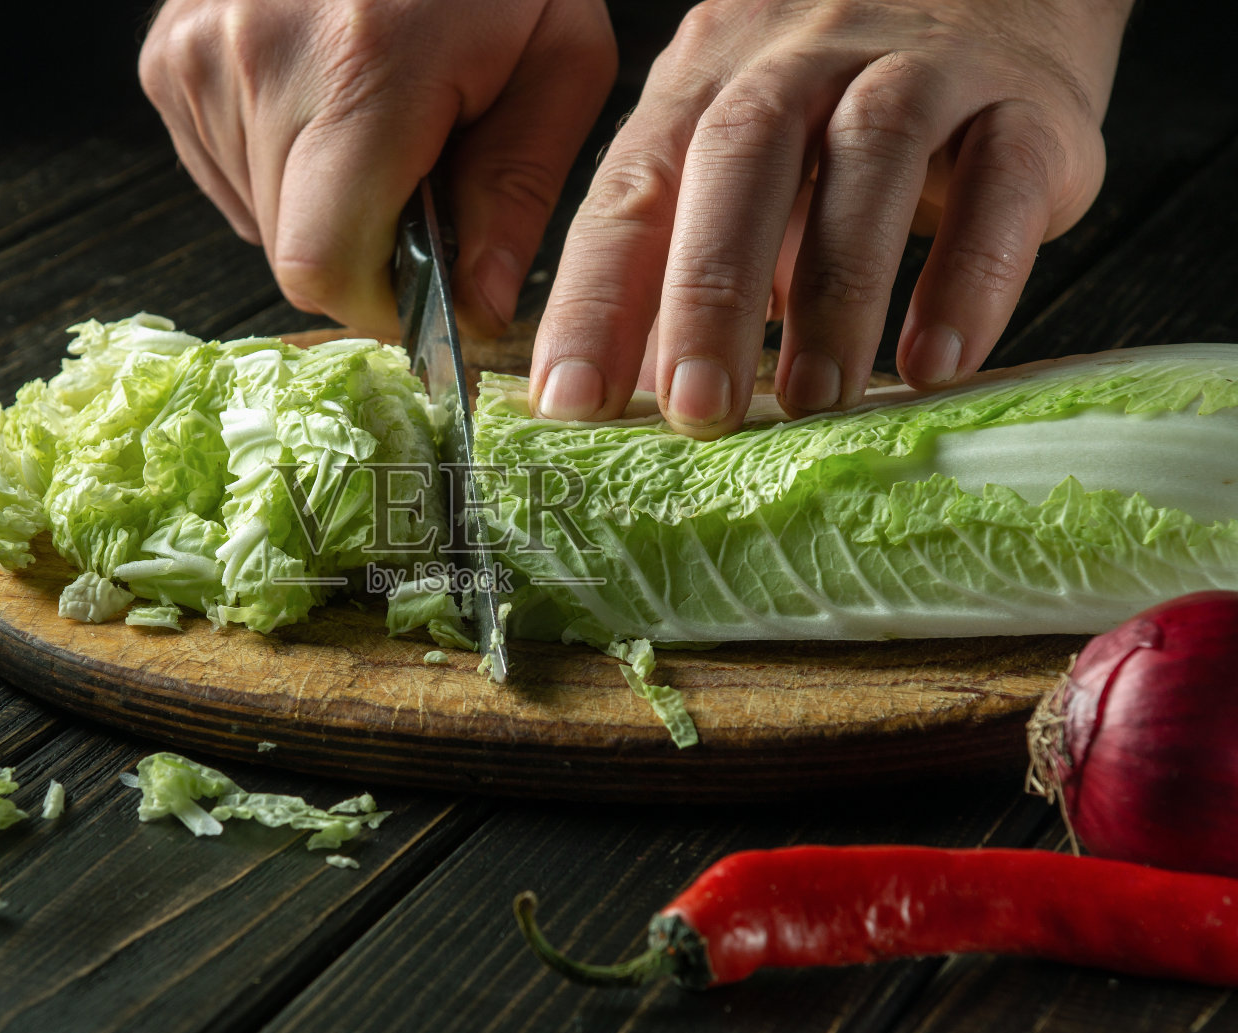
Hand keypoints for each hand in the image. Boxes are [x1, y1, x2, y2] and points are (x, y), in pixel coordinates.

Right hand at [140, 0, 616, 338]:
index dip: (380, 306)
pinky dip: (280, 168)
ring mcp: (197, 57)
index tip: (428, 291)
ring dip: (323, 208)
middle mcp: (257, 61)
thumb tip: (476, 310)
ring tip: (375, 124)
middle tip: (422, 186)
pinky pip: (226, 172)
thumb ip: (520, 190)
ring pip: (259, 219)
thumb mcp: (558, 55)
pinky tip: (324, 104)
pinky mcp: (168, 59)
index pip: (324, 267)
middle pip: (294, 254)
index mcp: (365, 67)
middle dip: (367, 252)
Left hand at [529, 0, 1132, 434]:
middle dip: (707, 292)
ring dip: (835, 290)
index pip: (631, 189)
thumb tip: (631, 390)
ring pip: (869, 159)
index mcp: (707, 81)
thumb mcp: (747, 160)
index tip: (569, 403)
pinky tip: (939, 364)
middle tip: (698, 412)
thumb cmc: (846, 96)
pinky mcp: (1027, 99)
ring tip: (815, 399)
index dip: (593, 297)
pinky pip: (1003, 181)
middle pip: (739, 159)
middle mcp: (801, 57)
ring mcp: (919, 65)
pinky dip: (970, 278)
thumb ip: (688, 257)